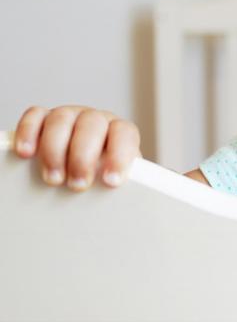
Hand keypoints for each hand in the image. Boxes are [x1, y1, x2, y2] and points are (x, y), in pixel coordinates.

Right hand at [13, 105, 141, 190]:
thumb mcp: (110, 180)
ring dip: (55, 150)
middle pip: (91, 124)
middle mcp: (95, 120)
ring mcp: (69, 116)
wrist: (81, 167)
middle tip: (77, 185)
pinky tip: (26, 154)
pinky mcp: (43, 118)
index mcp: (118, 131)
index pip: (124, 133)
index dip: (119, 155)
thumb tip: (118, 205)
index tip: (111, 181)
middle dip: (83, 157)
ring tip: (53, 179)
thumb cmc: (98, 176)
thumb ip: (115, 186)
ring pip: (61, 119)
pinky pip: (35, 116)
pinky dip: (28, 132)